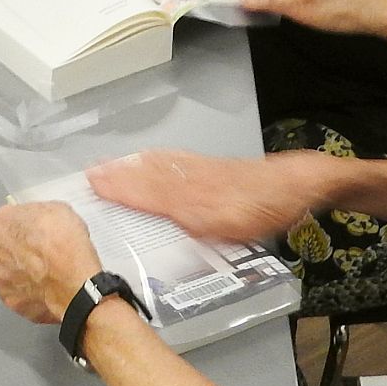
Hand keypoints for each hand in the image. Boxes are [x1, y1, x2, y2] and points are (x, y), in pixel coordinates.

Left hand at [0, 203, 103, 325]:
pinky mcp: (12, 302)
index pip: (8, 219)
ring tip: (48, 271)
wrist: (75, 281)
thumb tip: (44, 219)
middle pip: (5, 247)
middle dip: (21, 249)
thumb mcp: (58, 209)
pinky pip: (21, 294)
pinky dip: (32, 293)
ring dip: (24, 271)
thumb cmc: (64, 246)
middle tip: (44, 251)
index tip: (38, 228)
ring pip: (10, 272)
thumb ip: (39, 214)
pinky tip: (49, 287)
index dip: (27, 224)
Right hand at [89, 150, 321, 243]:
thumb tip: (157, 220)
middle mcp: (190, 181)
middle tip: (89, 173)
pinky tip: (152, 158)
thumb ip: (189, 222)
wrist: (297, 184)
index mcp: (189, 199)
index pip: (144, 192)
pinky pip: (175, 160)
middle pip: (147, 176)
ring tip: (108, 165)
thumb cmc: (265, 209)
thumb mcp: (227, 227)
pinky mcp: (213, 168)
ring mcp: (202, 172)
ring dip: (131, 166)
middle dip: (117, 175)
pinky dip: (156, 158)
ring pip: (159, 166)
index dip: (117, 189)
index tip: (91, 184)